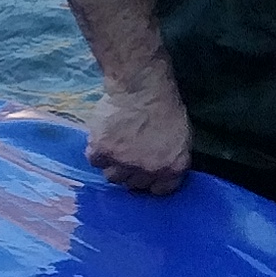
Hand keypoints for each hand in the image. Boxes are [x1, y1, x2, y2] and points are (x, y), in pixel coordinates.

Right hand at [86, 74, 192, 194]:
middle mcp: (148, 170)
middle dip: (131, 172)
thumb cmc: (164, 104)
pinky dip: (96, 150)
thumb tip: (159, 166)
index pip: (161, 189)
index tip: (144, 173)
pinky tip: (102, 137)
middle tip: (127, 155)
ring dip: (112, 164)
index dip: (151, 181)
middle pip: (133, 184)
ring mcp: (123, 162)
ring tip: (113, 146)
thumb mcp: (180, 135)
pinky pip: (95, 160)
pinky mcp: (102, 151)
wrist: (140, 86)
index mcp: (172, 167)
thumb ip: (170, 157)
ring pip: (112, 176)